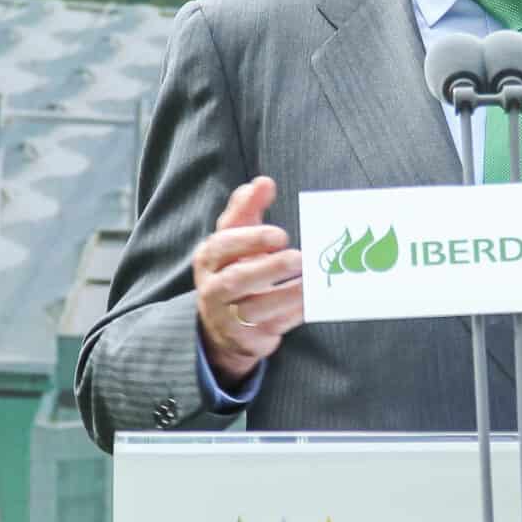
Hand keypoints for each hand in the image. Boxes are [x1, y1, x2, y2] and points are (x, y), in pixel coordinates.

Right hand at [194, 176, 304, 388]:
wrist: (223, 325)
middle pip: (235, 280)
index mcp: (208, 259)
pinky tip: (312, 300)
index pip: (221, 246)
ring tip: (311, 281)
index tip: (280, 234)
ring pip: (254, 309)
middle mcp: (212, 289)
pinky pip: (272, 327)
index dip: (250, 240)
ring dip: (285, 294)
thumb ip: (247, 209)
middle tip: (299, 258)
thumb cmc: (234, 268)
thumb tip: (263, 182)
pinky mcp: (246, 339)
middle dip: (268, 268)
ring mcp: (227, 317)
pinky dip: (293, 314)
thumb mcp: (235, 238)